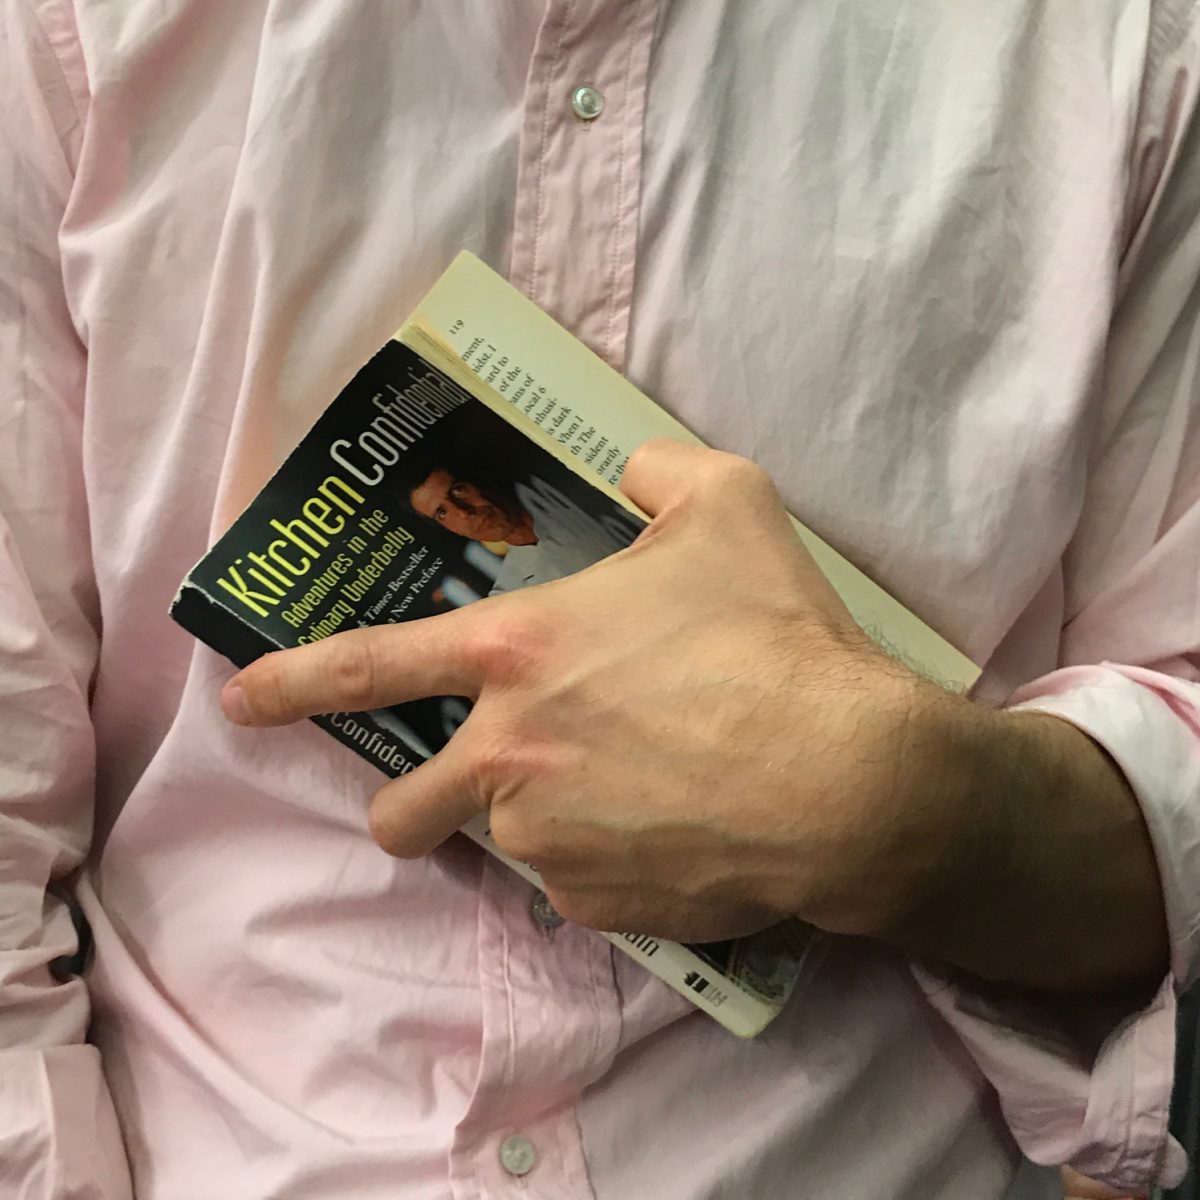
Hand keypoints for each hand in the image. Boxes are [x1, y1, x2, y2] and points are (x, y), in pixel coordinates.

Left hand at [221, 441, 935, 942]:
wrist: (845, 777)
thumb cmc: (773, 634)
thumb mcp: (726, 503)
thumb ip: (658, 470)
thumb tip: (632, 466)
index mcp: (517, 652)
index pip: (368, 669)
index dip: (293, 684)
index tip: (242, 703)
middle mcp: (509, 752)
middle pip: (407, 810)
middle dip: (410, 811)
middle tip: (460, 795)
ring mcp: (547, 837)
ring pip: (513, 841)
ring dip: (549, 820)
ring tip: (639, 789)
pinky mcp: (598, 902)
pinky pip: (583, 883)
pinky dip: (613, 858)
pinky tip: (679, 827)